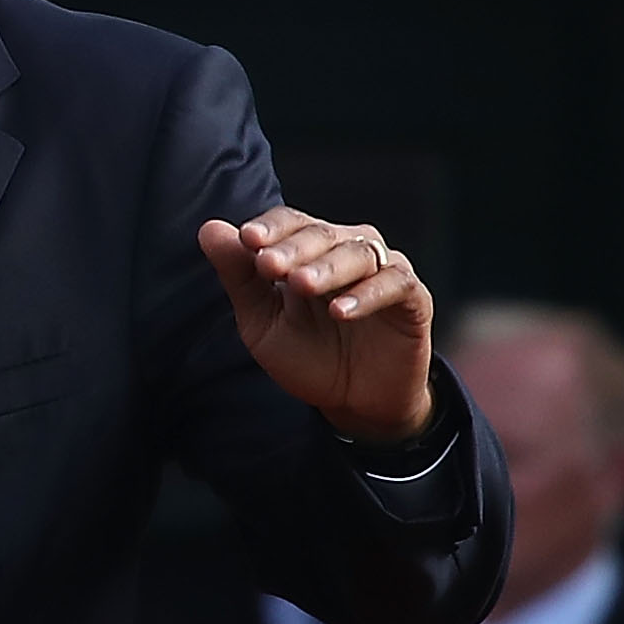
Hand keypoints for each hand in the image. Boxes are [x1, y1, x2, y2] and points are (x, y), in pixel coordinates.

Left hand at [198, 207, 434, 442]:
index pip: (290, 223)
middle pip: (322, 234)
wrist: (354, 399)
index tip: (245, 239)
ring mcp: (383, 271)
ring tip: (301, 285)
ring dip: (327, 268)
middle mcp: (347, 251)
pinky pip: (395, 284)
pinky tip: (341, 311)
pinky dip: (368, 295)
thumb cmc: (307, 355)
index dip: (271, 228)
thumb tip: (210, 228)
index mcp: (309, 251)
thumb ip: (239, 278)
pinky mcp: (413, 298)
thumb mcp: (262, 322)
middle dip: (293, 248)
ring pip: (358, 254)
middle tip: (267, 265)